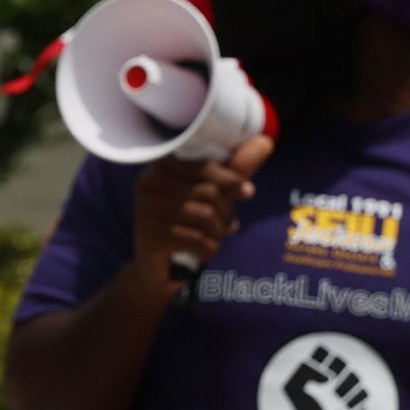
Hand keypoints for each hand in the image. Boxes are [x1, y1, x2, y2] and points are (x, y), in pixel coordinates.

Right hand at [131, 135, 273, 287]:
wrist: (159, 268)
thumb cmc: (188, 223)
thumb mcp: (212, 195)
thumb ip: (234, 170)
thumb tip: (265, 141)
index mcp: (161, 164)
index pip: (204, 167)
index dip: (231, 180)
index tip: (247, 193)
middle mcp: (147, 182)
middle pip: (207, 192)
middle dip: (227, 212)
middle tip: (230, 225)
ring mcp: (144, 208)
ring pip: (204, 216)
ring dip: (219, 232)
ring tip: (218, 237)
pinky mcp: (148, 235)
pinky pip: (195, 239)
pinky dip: (209, 249)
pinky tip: (205, 251)